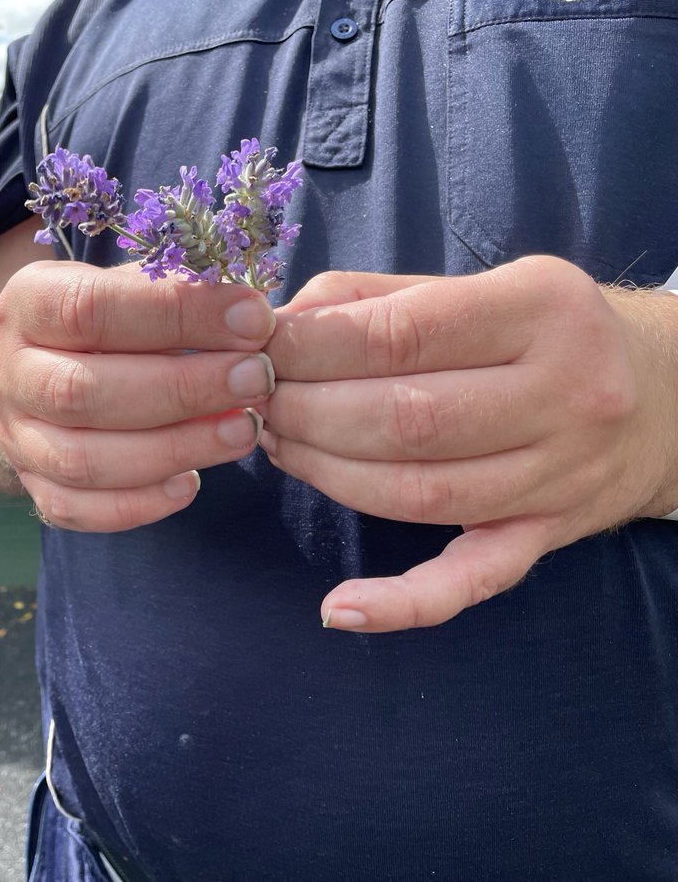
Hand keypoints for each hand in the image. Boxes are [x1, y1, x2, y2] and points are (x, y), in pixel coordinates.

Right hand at [0, 260, 276, 531]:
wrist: (42, 369)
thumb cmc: (109, 319)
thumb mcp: (131, 285)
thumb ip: (178, 293)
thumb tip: (249, 316)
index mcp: (27, 304)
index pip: (91, 308)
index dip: (175, 313)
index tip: (251, 318)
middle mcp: (8, 373)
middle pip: (84, 391)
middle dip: (183, 388)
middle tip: (257, 379)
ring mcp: (15, 437)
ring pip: (83, 460)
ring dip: (174, 448)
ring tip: (244, 431)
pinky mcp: (33, 486)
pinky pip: (77, 509)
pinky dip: (139, 503)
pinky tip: (191, 484)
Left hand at [258, 256, 677, 631]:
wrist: (662, 394)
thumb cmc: (537, 331)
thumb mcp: (474, 286)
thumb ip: (370, 299)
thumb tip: (274, 327)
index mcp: (539, 309)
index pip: (401, 334)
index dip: (310, 349)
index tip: (258, 354)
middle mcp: (563, 392)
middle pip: (406, 420)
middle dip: (308, 413)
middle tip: (259, 404)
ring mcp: (560, 474)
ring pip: (419, 494)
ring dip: (327, 475)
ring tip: (281, 448)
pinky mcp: (546, 535)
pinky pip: (473, 580)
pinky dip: (403, 603)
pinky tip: (339, 609)